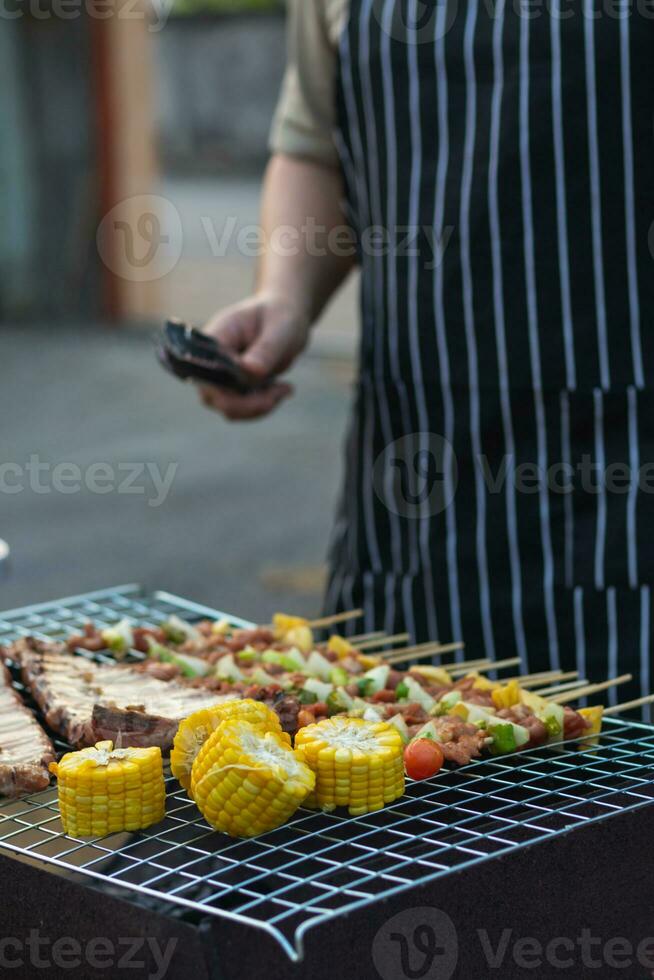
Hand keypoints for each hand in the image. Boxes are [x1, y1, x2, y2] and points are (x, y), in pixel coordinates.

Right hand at [197, 292, 309, 420]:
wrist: (286, 317)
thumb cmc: (281, 315)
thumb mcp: (279, 329)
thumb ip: (265, 349)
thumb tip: (249, 371)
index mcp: (215, 338)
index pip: (203, 370)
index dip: (221, 388)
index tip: (258, 381)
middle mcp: (212, 360)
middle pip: (213, 396)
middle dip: (246, 405)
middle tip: (278, 394)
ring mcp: (222, 376)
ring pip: (230, 408)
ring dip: (259, 406)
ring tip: (285, 389)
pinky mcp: (235, 387)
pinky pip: (244, 408)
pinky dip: (264, 404)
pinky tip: (284, 389)